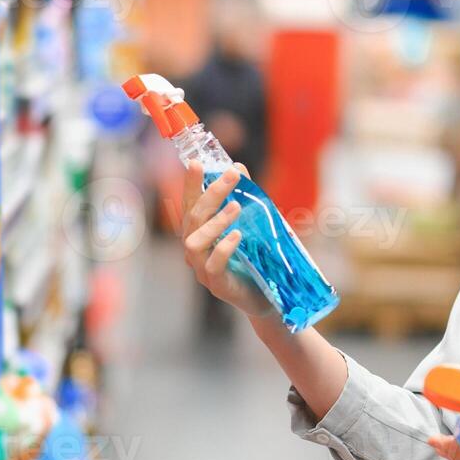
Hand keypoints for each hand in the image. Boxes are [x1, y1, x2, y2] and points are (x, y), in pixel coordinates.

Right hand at [182, 163, 274, 319]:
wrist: (268, 298)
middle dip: (211, 193)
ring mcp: (202, 268)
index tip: (196, 162)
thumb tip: (239, 166)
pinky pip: (212, 265)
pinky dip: (223, 248)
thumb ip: (244, 198)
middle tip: (232, 176)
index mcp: (201, 233)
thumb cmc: (255, 259)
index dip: (192, 184)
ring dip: (215, 222)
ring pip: (195, 241)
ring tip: (236, 207)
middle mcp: (196, 249)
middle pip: (194, 217)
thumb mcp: (252, 224)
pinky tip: (238, 236)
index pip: (191, 204)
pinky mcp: (216, 284)